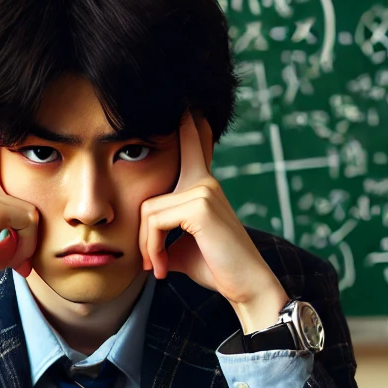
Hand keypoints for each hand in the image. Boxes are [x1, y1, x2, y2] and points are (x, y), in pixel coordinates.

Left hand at [139, 113, 290, 333]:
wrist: (247, 286)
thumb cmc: (216, 268)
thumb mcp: (183, 246)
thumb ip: (164, 231)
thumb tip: (141, 237)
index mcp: (204, 185)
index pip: (194, 144)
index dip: (189, 124)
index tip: (186, 101)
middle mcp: (205, 181)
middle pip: (150, 197)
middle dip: (145, 236)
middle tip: (153, 266)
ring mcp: (203, 189)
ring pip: (149, 212)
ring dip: (148, 247)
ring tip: (159, 269)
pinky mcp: (199, 205)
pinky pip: (155, 222)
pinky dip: (153, 248)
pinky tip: (164, 267)